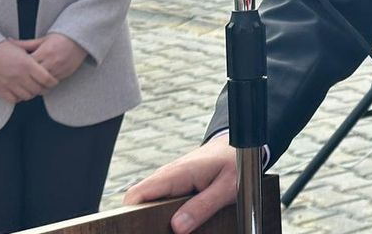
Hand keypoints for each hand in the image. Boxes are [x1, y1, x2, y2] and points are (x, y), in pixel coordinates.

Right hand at [0, 39, 57, 102]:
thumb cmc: (4, 48)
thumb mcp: (23, 51)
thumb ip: (35, 60)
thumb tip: (47, 68)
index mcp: (27, 64)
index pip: (47, 79)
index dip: (53, 82)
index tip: (53, 82)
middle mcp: (19, 75)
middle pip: (38, 89)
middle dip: (44, 89)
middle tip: (44, 87)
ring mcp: (8, 83)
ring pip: (27, 96)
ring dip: (32, 94)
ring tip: (32, 89)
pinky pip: (13, 99)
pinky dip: (19, 98)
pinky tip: (20, 92)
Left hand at [15, 33, 87, 80]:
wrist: (80, 40)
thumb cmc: (60, 38)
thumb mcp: (42, 39)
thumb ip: (26, 44)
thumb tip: (9, 41)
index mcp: (45, 52)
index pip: (28, 65)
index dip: (21, 68)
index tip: (16, 69)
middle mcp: (52, 61)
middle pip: (35, 75)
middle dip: (28, 78)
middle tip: (21, 80)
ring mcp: (60, 68)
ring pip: (44, 82)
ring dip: (37, 83)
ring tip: (30, 83)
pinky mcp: (66, 73)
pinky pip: (53, 82)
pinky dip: (47, 83)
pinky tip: (42, 82)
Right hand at [123, 135, 237, 233]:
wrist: (238, 146)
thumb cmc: (234, 162)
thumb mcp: (226, 187)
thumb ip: (203, 206)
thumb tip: (177, 227)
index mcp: (176, 174)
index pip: (136, 195)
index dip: (133, 214)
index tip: (145, 228)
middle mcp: (167, 175)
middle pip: (140, 202)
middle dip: (147, 219)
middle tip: (165, 230)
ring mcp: (169, 179)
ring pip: (150, 203)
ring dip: (158, 216)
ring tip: (177, 226)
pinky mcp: (175, 185)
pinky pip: (162, 200)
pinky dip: (167, 212)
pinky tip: (181, 220)